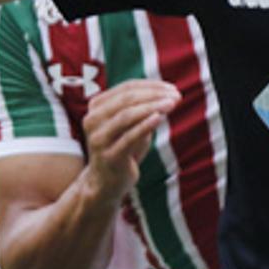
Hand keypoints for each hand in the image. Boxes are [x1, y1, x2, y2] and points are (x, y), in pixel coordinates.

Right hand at [81, 79, 179, 200]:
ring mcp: (99, 139)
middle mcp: (93, 120)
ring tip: (171, 104)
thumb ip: (144, 110)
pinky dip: (145, 126)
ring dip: (152, 107)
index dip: (151, 86)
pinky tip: (159, 117)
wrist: (106, 182)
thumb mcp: (132, 125)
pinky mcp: (109, 156)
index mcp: (96, 107)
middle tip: (176, 96)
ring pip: (126, 115)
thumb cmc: (122, 149)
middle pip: (126, 99)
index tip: (173, 88)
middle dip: (154, 95)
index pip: (126, 88)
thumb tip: (169, 95)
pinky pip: (129, 137)